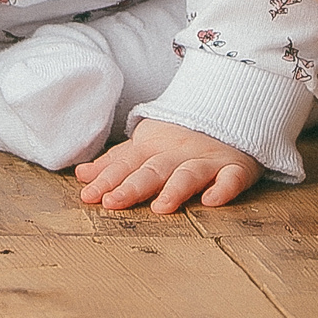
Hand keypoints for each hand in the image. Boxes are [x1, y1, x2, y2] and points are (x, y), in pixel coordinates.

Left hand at [74, 118, 261, 212]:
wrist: (230, 109)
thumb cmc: (181, 136)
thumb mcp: (146, 145)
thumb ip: (116, 163)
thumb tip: (81, 176)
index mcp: (154, 147)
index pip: (127, 164)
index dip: (108, 179)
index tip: (88, 196)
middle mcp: (177, 153)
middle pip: (153, 169)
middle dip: (132, 186)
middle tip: (112, 203)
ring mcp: (207, 160)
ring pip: (189, 174)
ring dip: (175, 189)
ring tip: (161, 208)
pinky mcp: (235, 167)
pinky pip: (231, 178)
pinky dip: (224, 188)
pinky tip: (212, 200)